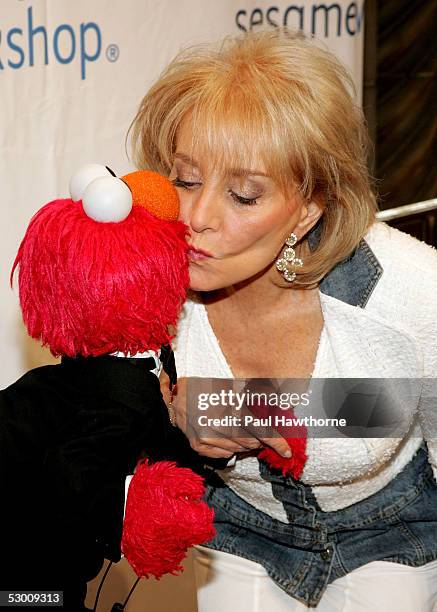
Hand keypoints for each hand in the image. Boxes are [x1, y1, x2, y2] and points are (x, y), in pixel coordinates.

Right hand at [159, 372, 291, 459]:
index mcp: (230, 407)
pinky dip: (230, 447)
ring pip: (239, 449)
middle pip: (251, 442)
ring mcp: (208, 438)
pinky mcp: (199, 446)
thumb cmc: (206, 385)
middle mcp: (219, 425)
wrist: (176, 396)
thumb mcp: (234, 384)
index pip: (261, 430)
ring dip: (245, 442)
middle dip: (259, 438)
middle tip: (258, 429)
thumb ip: (257, 394)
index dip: (277, 441)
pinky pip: (224, 454)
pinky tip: (226, 435)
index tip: (287, 451)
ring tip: (239, 430)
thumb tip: (280, 402)